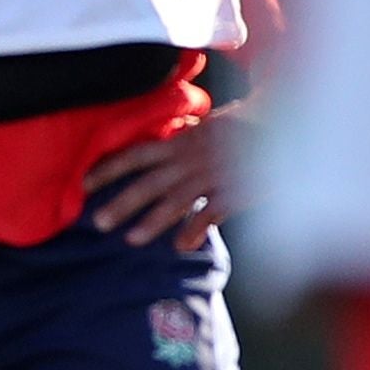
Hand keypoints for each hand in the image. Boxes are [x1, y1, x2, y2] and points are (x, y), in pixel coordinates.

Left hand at [84, 105, 236, 249]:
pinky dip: (197, 228)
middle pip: (150, 182)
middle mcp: (191, 158)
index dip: (108, 169)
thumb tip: (169, 142)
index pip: (136, 156)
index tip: (83, 184)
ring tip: (131, 239)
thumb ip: (187, 139)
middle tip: (99, 223)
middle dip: (123, 203)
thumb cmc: (245, 129)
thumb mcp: (209, 128)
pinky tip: (181, 245)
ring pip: (177, 200)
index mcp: (181, 142)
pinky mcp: (237, 189)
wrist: (285, 124)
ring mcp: (213, 174)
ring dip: (153, 220)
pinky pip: (212, 211)